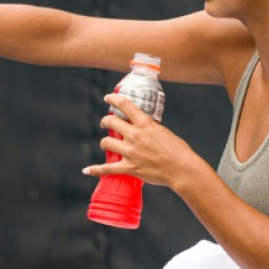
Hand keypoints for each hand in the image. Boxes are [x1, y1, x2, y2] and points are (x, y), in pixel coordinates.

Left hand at [82, 93, 197, 186]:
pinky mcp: (129, 168)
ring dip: (105, 142)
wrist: (182, 169)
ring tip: (107, 144)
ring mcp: (130, 152)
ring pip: (106, 142)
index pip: (124, 104)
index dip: (112, 99)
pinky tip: (87, 170)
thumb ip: (149, 127)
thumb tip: (141, 126)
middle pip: (110, 121)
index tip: (107, 98)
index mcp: (144, 123)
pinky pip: (106, 169)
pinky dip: (95, 170)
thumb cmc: (178, 150)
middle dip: (105, 121)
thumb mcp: (163, 131)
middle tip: (106, 123)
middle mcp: (135, 135)